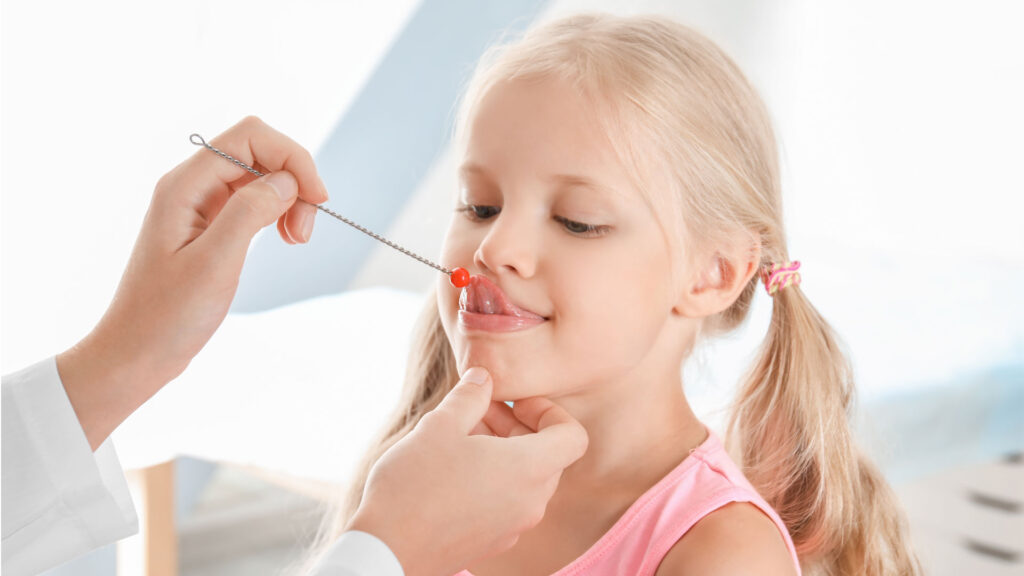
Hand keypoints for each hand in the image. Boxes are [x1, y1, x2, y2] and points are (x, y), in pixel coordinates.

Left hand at [58, 116, 328, 449]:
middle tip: (304, 233)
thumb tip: (286, 181)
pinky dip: (277, 214)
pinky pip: (253, 202)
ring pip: (261, 177)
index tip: (318, 201)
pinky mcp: (210, 227)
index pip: (251, 137)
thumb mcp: (214, 264)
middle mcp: (191, 187)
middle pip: (259, 152)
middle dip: (294, 181)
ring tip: (297, 240)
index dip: (293, 159)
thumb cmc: (167, 317)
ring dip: (289, 200)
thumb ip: (249, 213)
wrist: (136, 355)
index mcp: (184, 186)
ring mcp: (200, 206)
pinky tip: (284, 238)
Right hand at [348, 367, 588, 575]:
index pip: (574, 436)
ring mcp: (514, 526)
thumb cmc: (414, 485)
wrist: (388, 551)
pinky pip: (508, 502)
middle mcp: (531, 502)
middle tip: (479, 412)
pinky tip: (453, 471)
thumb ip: (470, 396)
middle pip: (549, 456)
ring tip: (460, 437)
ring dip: (504, 452)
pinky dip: (493, 480)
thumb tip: (483, 378)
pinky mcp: (493, 541)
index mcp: (529, 469)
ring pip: (526, 479)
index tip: (514, 403)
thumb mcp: (440, 425)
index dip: (549, 412)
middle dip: (518, 427)